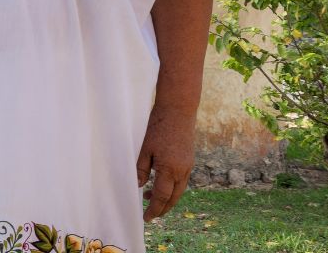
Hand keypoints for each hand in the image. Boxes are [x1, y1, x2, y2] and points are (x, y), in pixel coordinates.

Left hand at [136, 104, 196, 221]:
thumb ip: (141, 169)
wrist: (178, 110)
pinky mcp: (189, 160)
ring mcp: (188, 166)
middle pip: (173, 198)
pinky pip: (182, 181)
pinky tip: (161, 183)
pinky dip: (172, 187)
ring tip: (150, 199)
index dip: (153, 209)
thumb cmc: (159, 127)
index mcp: (169, 169)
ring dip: (167, 198)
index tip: (146, 218)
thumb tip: (138, 186)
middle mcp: (182, 171)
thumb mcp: (145, 148)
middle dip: (162, 208)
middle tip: (151, 215)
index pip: (161, 197)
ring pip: (179, 190)